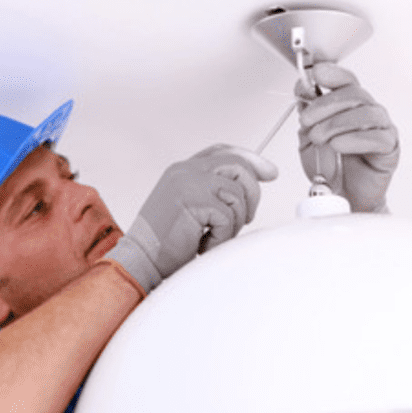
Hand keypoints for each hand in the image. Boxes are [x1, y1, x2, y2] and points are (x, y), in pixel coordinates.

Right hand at [106, 144, 277, 292]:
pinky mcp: (193, 200)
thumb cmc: (164, 243)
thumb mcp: (190, 208)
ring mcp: (188, 183)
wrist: (141, 260)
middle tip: (246, 218)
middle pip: (238, 166)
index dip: (250, 159)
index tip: (269, 172)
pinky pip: (228, 216)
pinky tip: (204, 244)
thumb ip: (212, 192)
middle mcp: (185, 171)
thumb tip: (246, 189)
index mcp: (183, 170)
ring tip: (214, 236)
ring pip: (237, 193)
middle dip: (252, 194)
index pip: (223, 152)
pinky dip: (222, 237)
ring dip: (234, 222)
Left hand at [296, 63, 399, 212]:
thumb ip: (307, 117)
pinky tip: (339, 145)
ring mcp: (381, 128)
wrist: (343, 197)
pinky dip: (354, 139)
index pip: (346, 81)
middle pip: (354, 94)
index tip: (316, 74)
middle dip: (326, 104)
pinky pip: (377, 137)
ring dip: (337, 124)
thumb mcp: (309, 140)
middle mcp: (367, 112)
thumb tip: (302, 90)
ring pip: (365, 113)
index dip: (333, 74)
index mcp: (349, 106)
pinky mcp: (389, 148)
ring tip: (320, 138)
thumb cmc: (331, 168)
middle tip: (307, 120)